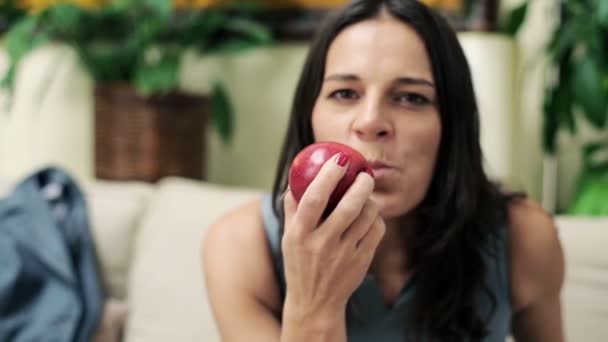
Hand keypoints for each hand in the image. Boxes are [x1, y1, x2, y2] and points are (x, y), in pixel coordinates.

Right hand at [281, 153, 385, 319]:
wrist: (314, 304)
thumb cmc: (300, 264)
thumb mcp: (288, 238)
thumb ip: (292, 208)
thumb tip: (295, 178)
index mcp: (300, 234)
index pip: (314, 198)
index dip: (328, 175)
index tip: (339, 159)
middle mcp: (321, 244)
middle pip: (348, 206)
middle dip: (361, 184)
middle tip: (364, 173)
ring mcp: (344, 255)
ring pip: (367, 217)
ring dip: (370, 201)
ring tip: (366, 195)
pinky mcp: (361, 262)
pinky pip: (376, 231)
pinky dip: (376, 219)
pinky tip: (370, 216)